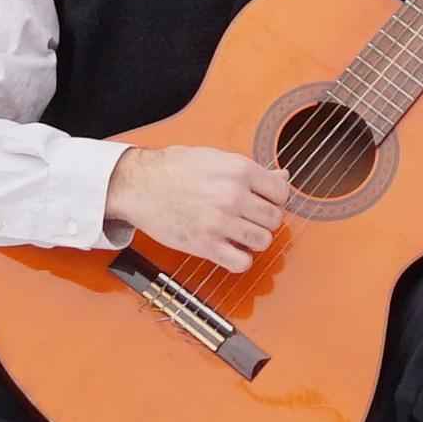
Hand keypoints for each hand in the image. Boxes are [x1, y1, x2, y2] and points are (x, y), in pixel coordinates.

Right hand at [106, 146, 289, 273]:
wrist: (140, 184)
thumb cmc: (175, 168)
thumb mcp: (217, 158)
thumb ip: (252, 170)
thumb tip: (282, 177)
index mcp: (240, 170)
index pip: (282, 193)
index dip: (275, 200)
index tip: (264, 202)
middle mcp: (233, 195)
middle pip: (275, 219)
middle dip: (264, 221)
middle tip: (249, 219)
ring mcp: (220, 222)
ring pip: (263, 241)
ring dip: (254, 241)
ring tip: (240, 234)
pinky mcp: (205, 245)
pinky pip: (241, 263)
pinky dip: (240, 260)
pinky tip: (230, 249)